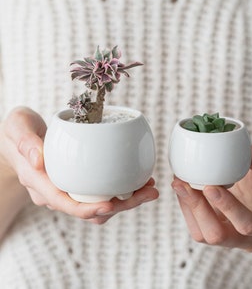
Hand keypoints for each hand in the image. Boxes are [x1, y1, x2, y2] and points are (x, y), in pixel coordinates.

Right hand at [0, 107, 158, 223]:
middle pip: (90, 209)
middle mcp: (56, 193)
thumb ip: (25, 141)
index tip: (112, 204)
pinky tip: (137, 179)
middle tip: (148, 192)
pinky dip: (121, 190)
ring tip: (148, 186)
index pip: (65, 204)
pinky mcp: (80, 184)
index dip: (88, 209)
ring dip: (126, 200)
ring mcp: (69, 190)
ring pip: (99, 205)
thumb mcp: (17, 127)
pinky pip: (101, 192)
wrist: (22, 138)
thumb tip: (39, 159)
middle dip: (121, 206)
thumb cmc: (19, 132)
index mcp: (40, 183)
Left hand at [171, 144, 251, 251]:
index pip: (248, 224)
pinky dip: (184, 206)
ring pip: (201, 234)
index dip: (227, 207)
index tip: (209, 187)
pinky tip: (181, 187)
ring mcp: (227, 239)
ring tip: (178, 182)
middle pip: (218, 235)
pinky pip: (194, 227)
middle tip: (183, 183)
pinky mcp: (211, 233)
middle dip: (198, 208)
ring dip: (187, 207)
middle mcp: (247, 239)